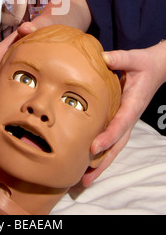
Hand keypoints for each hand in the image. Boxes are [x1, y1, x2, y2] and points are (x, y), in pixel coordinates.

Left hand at [81, 43, 165, 186]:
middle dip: (102, 162)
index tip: (93, 147)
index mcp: (133, 105)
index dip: (108, 137)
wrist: (154, 69)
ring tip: (84, 181)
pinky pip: (111, 139)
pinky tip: (88, 163)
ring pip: (114, 146)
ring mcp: (125, 120)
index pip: (120, 124)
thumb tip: (104, 58)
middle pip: (117, 145)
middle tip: (86, 179)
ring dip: (101, 164)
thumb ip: (120, 58)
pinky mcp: (120, 119)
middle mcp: (129, 117)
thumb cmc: (143, 63)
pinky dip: (101, 153)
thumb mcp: (134, 58)